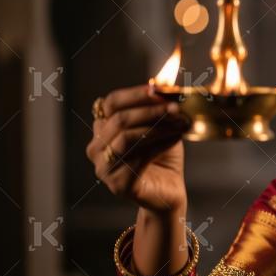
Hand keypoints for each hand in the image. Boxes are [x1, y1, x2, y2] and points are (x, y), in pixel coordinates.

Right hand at [86, 84, 189, 213]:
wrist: (168, 191)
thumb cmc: (162, 156)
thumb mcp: (160, 126)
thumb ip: (157, 108)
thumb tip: (162, 84)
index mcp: (102, 129)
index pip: (111, 103)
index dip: (135, 94)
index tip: (159, 89)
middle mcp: (96, 148)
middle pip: (119, 119)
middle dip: (151, 110)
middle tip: (176, 107)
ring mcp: (103, 168)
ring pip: (127, 137)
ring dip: (157, 127)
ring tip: (179, 122)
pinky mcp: (117, 185)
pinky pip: (139, 157)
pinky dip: (161, 144)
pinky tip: (177, 137)